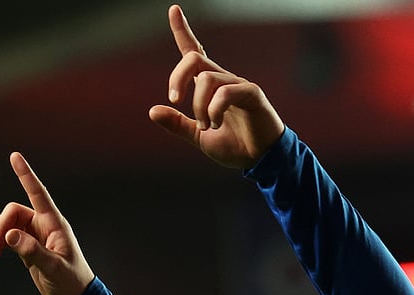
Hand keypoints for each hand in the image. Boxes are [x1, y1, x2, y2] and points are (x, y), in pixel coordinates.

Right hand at [0, 152, 94, 294]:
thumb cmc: (71, 282)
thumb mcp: (52, 268)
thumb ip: (32, 251)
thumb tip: (9, 235)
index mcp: (55, 224)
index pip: (38, 194)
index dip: (26, 175)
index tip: (15, 156)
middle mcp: (45, 226)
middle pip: (14, 212)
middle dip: (0, 225)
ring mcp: (36, 236)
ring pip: (8, 224)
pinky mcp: (29, 247)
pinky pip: (8, 237)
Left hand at [148, 4, 284, 169]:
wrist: (260, 160)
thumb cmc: (235, 146)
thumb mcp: (199, 137)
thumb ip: (178, 124)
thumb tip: (152, 111)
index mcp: (210, 87)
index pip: (194, 52)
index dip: (182, 30)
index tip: (173, 9)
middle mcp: (223, 80)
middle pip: (193, 59)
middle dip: (177, 77)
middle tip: (174, 100)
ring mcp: (238, 85)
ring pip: (207, 79)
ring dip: (199, 106)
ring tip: (207, 126)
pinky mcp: (252, 93)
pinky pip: (226, 92)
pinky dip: (215, 110)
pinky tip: (217, 124)